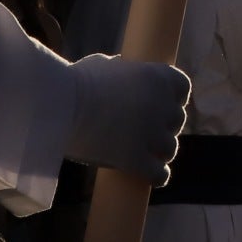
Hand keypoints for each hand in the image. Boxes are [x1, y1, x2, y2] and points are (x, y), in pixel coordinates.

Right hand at [67, 54, 190, 182]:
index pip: (182, 88)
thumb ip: (121, 70)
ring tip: (149, 154)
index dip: (174, 98)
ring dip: (160, 152)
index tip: (162, 105)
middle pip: (177, 120)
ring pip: (170, 148)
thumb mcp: (103, 65)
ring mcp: (150, 134)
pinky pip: (158, 174)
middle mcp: (160, 105)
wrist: (58, 105)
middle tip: (148, 132)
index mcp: (156, 77)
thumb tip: (122, 67)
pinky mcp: (136, 160)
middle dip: (165, 126)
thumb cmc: (75, 81)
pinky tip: (150, 176)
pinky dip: (156, 176)